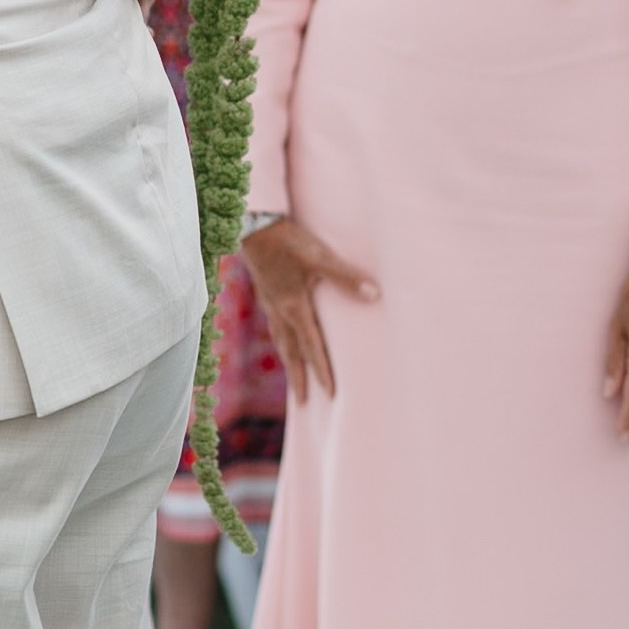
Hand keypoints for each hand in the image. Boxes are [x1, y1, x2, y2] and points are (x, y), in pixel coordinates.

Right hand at [243, 217, 377, 403]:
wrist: (253, 224)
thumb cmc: (287, 240)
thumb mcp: (319, 257)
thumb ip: (346, 277)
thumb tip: (375, 295)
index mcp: (293, 307)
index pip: (311, 346)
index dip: (322, 371)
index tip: (329, 395)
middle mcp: (280, 311)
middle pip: (291, 352)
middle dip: (299, 378)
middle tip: (302, 404)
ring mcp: (270, 302)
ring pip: (280, 340)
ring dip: (289, 361)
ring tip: (293, 377)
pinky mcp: (265, 291)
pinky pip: (274, 325)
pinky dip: (281, 339)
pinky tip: (283, 336)